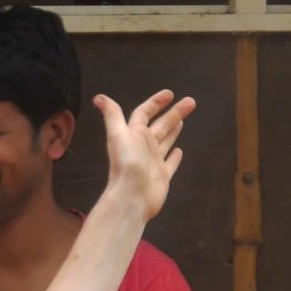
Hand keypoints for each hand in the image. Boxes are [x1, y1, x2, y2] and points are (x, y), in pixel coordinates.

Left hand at [97, 89, 194, 218]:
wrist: (132, 196)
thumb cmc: (127, 163)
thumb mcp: (119, 135)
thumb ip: (112, 116)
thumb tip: (98, 97)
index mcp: (134, 135)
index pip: (143, 114)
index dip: (155, 103)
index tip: (170, 94)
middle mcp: (143, 147)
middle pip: (160, 125)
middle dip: (174, 113)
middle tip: (191, 102)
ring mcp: (153, 162)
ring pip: (165, 141)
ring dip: (174, 130)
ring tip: (183, 121)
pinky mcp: (161, 176)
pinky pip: (170, 163)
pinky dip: (175, 156)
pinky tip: (180, 150)